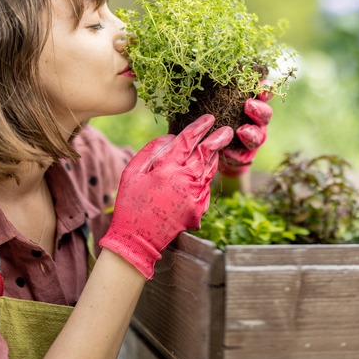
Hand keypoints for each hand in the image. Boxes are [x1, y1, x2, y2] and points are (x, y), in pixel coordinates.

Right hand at [99, 114, 232, 278]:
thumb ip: (150, 151)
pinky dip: (206, 177)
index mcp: (167, 168)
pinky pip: (206, 187)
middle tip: (227, 129)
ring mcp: (195, 195)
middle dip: (218, 139)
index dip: (199, 127)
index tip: (209, 118)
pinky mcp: (199, 208)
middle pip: (207, 153)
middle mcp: (186, 180)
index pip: (188, 140)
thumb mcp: (132, 173)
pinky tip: (204, 172)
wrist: (138, 240)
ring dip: (214, 157)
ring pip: (210, 170)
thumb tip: (169, 137)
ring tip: (217, 147)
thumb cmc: (131, 204)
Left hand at [218, 88, 272, 176]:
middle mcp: (257, 122)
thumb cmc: (217, 119)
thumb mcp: (217, 102)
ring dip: (251, 134)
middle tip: (249, 105)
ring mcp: (253, 140)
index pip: (264, 95)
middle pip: (265, 115)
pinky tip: (226, 152)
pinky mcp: (244, 157)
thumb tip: (210, 69)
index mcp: (253, 105)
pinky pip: (242, 157)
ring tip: (241, 131)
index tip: (262, 85)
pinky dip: (234, 155)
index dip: (266, 90)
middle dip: (259, 110)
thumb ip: (220, 92)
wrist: (212, 149)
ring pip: (257, 137)